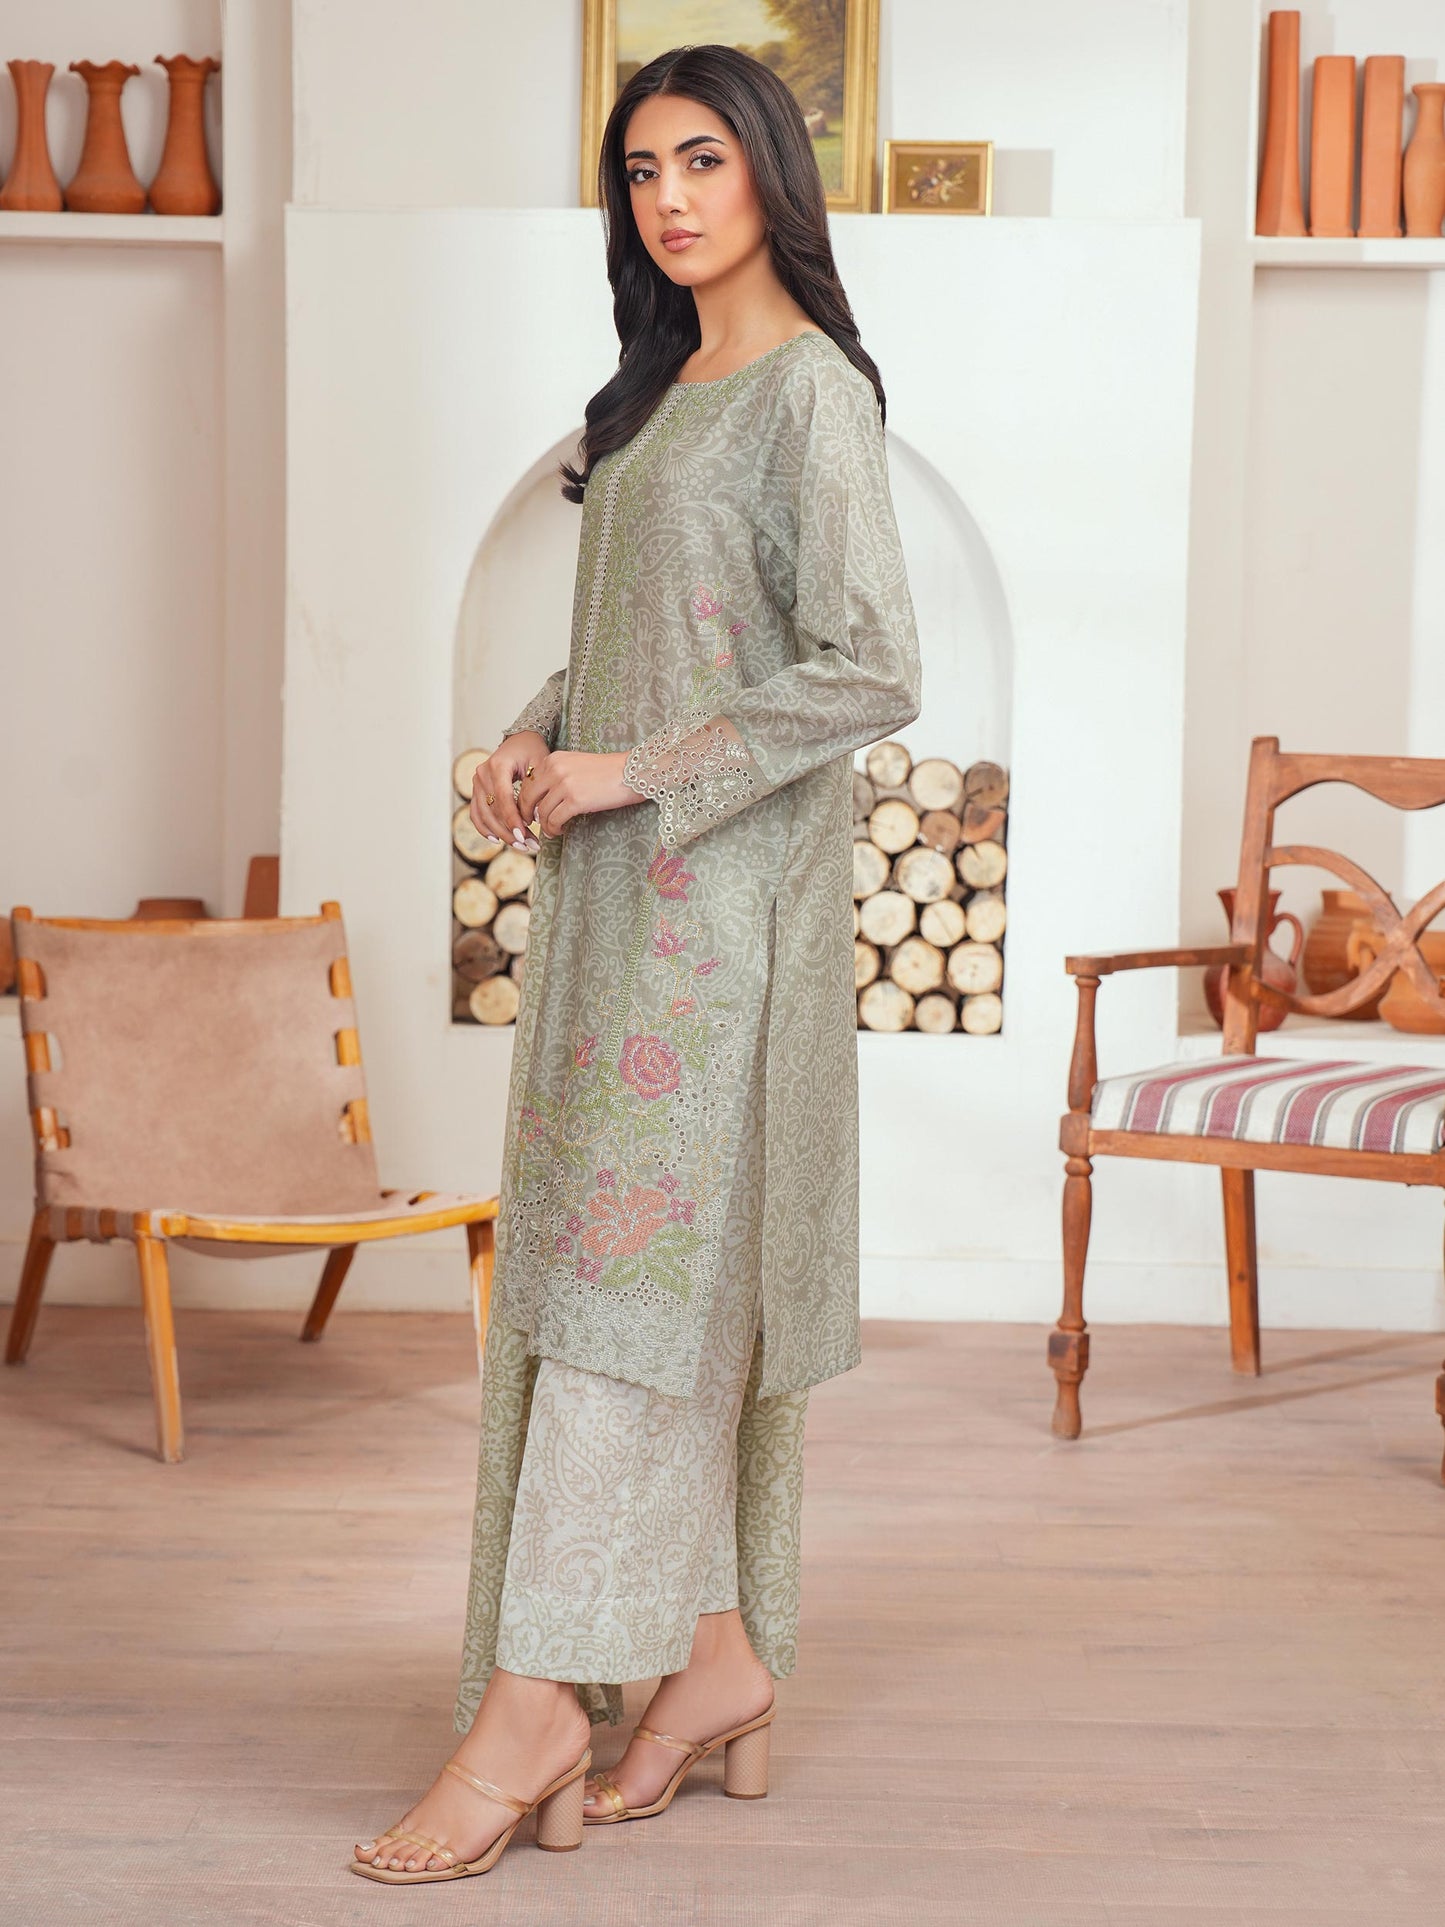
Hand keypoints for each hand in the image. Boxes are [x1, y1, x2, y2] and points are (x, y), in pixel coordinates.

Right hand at [470, 732, 545, 851]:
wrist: (520, 741)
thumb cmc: (532, 751)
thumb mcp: (540, 764)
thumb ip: (536, 788)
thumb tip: (534, 817)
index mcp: (498, 765)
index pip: (503, 797)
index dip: (512, 818)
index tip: (524, 834)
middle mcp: (482, 773)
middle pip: (492, 809)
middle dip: (509, 831)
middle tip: (527, 845)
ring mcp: (477, 782)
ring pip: (484, 815)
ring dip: (500, 833)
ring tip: (519, 845)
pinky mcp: (476, 790)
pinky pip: (476, 813)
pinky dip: (485, 828)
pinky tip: (497, 839)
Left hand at [526, 750, 645, 838]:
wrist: (632, 772)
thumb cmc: (607, 771)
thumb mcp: (576, 765)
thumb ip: (556, 775)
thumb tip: (541, 798)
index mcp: (553, 759)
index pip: (528, 782)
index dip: (526, 800)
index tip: (532, 810)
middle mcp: (555, 770)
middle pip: (528, 798)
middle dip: (528, 814)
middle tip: (535, 823)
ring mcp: (564, 785)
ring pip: (542, 812)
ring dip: (545, 825)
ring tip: (553, 829)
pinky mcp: (576, 801)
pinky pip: (555, 820)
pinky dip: (555, 829)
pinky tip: (562, 830)